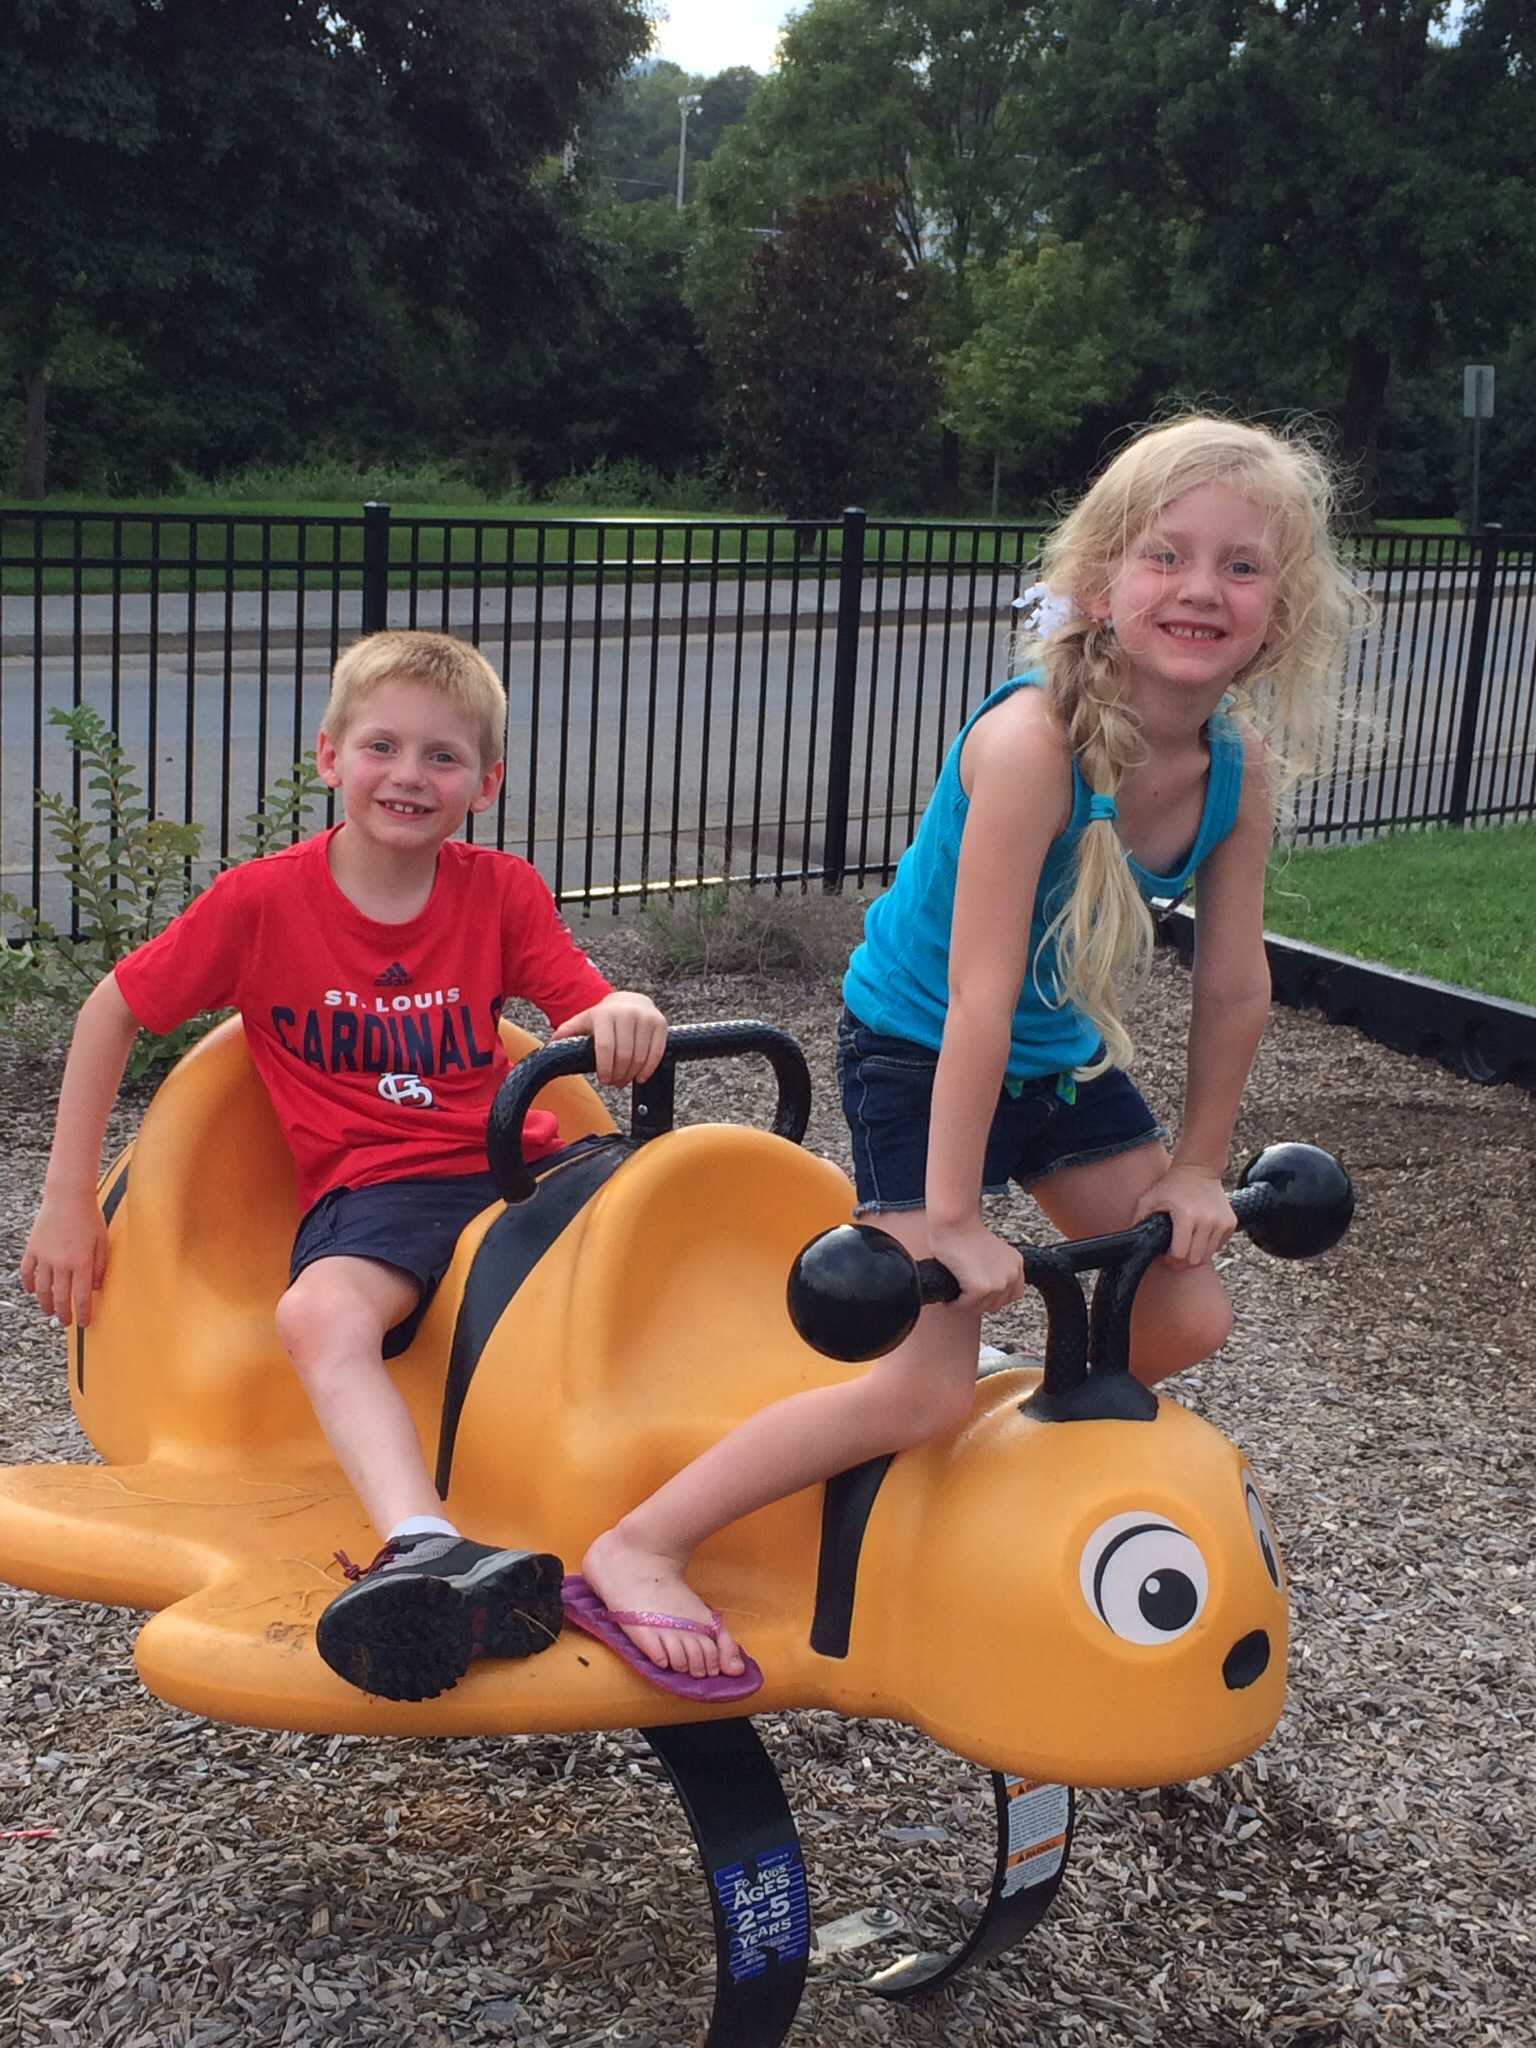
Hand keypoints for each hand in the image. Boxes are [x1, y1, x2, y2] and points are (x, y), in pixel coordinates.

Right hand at [20, 1189, 110, 1328]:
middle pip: (60, 1297)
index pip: (82, 1296)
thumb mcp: (103, 1241)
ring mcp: (45, 1256)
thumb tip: (95, 1287)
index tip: (83, 1323)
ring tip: (49, 1311)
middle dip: (64, 1313)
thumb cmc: (90, 1216)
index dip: (82, 1313)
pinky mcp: (33, 1248)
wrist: (68, 1196)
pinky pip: (27, 1271)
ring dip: (45, 1303)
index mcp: (82, 1262)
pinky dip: (29, 1283)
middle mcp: (62, 1263)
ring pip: (43, 1288)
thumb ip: (100, 1266)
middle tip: (66, 1322)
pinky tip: (32, 1291)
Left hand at [552, 991, 667, 1086]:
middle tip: (614, 1082)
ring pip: (640, 1057)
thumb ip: (569, 1031)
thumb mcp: (585, 1020)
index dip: (605, 1067)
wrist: (631, 1000)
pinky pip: (656, 1053)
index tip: (604, 1079)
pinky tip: (640, 1076)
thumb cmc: (605, 1016)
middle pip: (624, 1055)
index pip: (606, 1047)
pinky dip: (648, 1069)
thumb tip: (552, 1043)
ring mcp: (646, 1018)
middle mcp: (627, 1013)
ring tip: (625, 1079)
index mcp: (605, 1014)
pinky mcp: (660, 1024)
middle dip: (618, 1074)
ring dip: (632, 1074)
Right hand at [927, 1218, 1025, 1314]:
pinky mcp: (981, 1288)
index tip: (978, 1293)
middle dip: (979, 1302)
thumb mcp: (991, 1251)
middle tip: (962, 1296)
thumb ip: (994, 1267)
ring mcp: (998, 1283)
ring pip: (980, 1308)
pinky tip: (948, 1299)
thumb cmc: (963, 1229)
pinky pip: (965, 1307)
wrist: (955, 1221)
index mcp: (1016, 1263)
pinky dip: (954, 1305)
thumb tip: (983, 1288)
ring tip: (953, 1297)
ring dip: (965, 1305)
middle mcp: (1012, 1274)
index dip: (993, 1296)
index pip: (1013, 1294)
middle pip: (997, 1304)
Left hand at [1132, 1162, 1235, 1268]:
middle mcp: (1207, 1220)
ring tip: (1185, 1242)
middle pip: (1195, 1261)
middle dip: (1182, 1262)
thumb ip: (1139, 1222)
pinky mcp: (1231, 1224)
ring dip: (1194, 1255)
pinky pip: (1217, 1247)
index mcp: (1186, 1215)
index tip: (1165, 1254)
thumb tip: (1134, 1243)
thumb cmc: (1171, 1186)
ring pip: (1207, 1257)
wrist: (1199, 1169)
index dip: (1170, 1260)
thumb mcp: (1149, 1200)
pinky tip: (1197, 1234)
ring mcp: (1222, 1223)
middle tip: (1173, 1253)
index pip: (1181, 1254)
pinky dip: (1206, 1246)